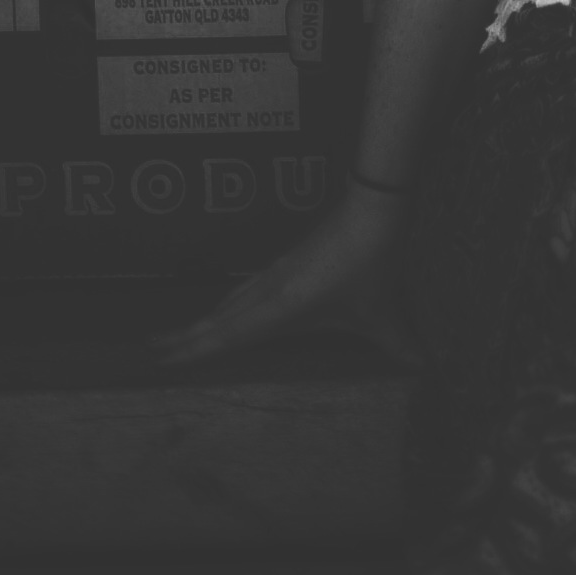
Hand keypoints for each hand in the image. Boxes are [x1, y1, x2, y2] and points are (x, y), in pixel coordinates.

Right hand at [153, 184, 416, 372]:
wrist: (373, 206)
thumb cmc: (372, 262)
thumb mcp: (382, 311)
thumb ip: (398, 343)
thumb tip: (424, 367)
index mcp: (278, 308)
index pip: (226, 336)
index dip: (193, 350)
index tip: (160, 361)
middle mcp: (268, 290)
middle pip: (217, 318)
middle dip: (186, 337)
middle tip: (152, 350)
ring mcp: (276, 272)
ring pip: (230, 301)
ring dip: (205, 319)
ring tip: (182, 334)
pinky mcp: (288, 260)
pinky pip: (247, 288)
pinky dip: (229, 303)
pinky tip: (233, 306)